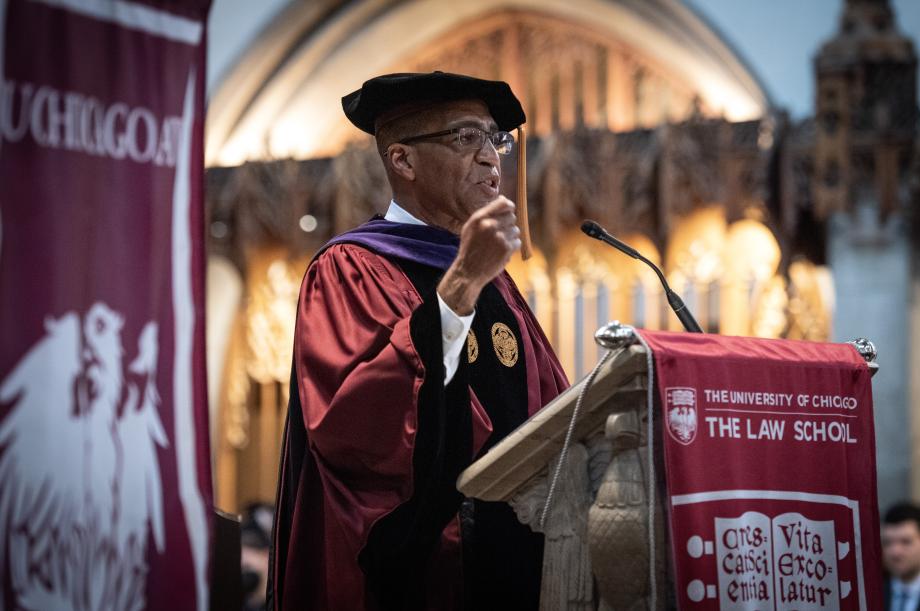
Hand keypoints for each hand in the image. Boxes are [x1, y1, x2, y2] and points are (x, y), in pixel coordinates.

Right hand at [437, 197, 519, 314]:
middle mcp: (490, 225)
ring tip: (498, 244)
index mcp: (480, 218)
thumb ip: (486, 213)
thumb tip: (504, 199)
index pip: (503, 203)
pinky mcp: (506, 248)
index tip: (509, 210)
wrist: (468, 271)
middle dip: (508, 224)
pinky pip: (517, 241)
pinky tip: (502, 251)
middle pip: (512, 216)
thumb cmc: (470, 248)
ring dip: (510, 236)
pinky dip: (512, 246)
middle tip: (499, 234)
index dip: (509, 206)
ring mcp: (499, 236)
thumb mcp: (470, 227)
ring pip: (516, 230)